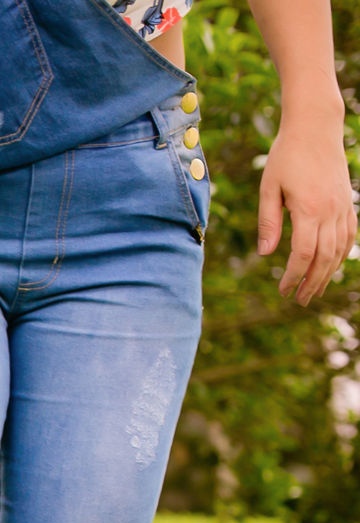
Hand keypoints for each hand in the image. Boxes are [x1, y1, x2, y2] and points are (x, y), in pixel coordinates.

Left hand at [258, 108, 356, 304]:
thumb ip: (268, 222)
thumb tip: (265, 255)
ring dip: (328, 273)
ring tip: (315, 290)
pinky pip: (350, 234)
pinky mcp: (348, 201)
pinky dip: (342, 253)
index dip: (293, 277)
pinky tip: (332, 265)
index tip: (282, 291)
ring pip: (340, 249)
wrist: (316, 128)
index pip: (303, 255)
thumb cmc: (286, 156)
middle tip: (300, 301)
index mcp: (309, 210)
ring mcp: (343, 206)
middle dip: (312, 283)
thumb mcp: (269, 188)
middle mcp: (331, 211)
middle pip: (324, 258)